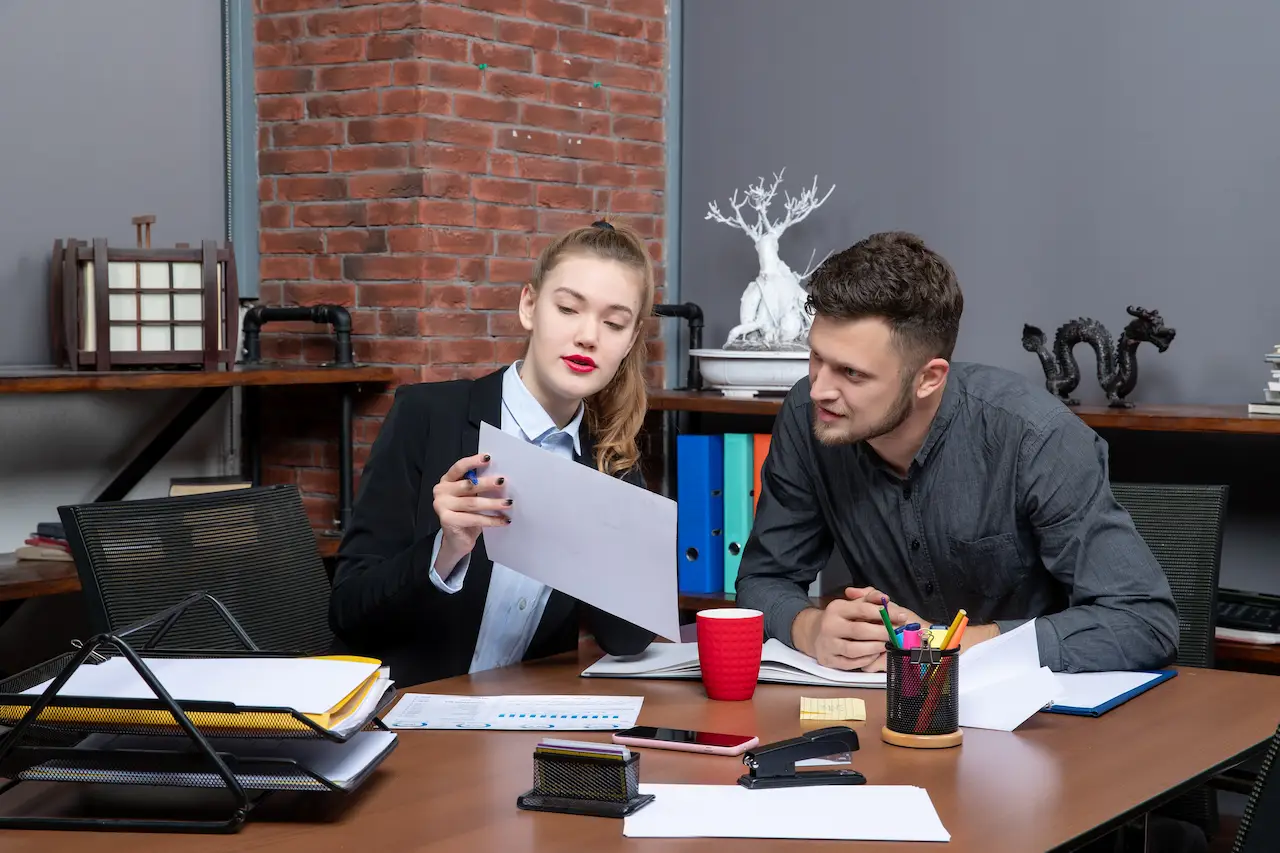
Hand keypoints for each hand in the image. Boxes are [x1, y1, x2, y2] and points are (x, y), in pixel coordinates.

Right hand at [432, 453, 510, 573]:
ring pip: (472, 503)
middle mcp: (441, 491)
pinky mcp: (447, 520)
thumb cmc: (466, 515)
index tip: (488, 458)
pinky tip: (504, 520)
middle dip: (487, 483)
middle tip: (503, 481)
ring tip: (508, 503)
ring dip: (493, 503)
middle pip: (468, 485)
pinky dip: (491, 520)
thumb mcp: (471, 497)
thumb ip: (477, 487)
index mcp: (447, 481)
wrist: (457, 540)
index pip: (459, 468)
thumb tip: (500, 478)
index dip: (473, 462)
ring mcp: (441, 506)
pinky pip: (474, 519)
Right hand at [791, 589, 915, 670]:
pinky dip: (865, 660)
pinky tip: (875, 655)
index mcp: (836, 608)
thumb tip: (885, 598)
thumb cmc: (842, 618)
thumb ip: (871, 598)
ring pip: (854, 649)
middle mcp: (829, 625)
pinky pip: (850, 663)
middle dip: (882, 633)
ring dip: (874, 648)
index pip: (863, 609)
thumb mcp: (853, 603)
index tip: (901, 616)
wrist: (815, 633)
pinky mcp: (828, 660)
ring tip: (887, 645)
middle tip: (896, 635)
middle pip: (859, 631)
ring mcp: (827, 644)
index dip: (884, 613)